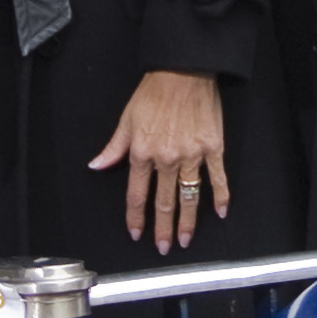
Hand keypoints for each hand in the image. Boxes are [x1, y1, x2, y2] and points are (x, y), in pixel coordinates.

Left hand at [90, 69, 232, 254]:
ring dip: (187, 221)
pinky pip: (217, 178)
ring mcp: (192, 155)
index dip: (136, 216)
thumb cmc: (154, 91)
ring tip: (185, 239)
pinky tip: (220, 212)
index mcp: (143, 153)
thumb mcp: (126, 119)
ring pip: (188, 196)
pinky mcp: (213, 148)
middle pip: (164, 201)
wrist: (183, 70)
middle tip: (163, 247)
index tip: (136, 232)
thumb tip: (97, 165)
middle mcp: (166, 158)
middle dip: (162, 228)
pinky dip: (220, 196)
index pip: (137, 193)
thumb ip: (114, 147)